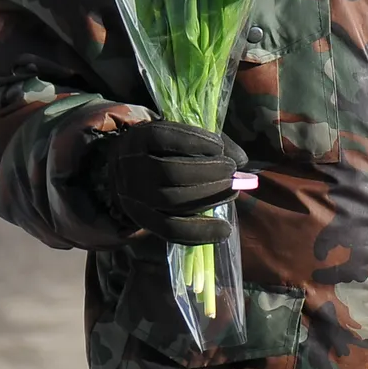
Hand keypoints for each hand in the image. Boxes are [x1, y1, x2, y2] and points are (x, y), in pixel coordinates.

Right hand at [103, 120, 248, 244]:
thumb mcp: (181, 136)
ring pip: (172, 201)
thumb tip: (243, 159)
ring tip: (233, 191)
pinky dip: (200, 232)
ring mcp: (136, 197)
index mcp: (140, 138)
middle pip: (170, 172)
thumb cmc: (163, 150)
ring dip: (210, 197)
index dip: (193, 141)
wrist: (125, 174)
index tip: (218, 146)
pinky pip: (171, 230)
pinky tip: (224, 229)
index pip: (162, 137)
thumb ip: (212, 141)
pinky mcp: (144, 221)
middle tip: (231, 170)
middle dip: (208, 172)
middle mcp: (132, 168)